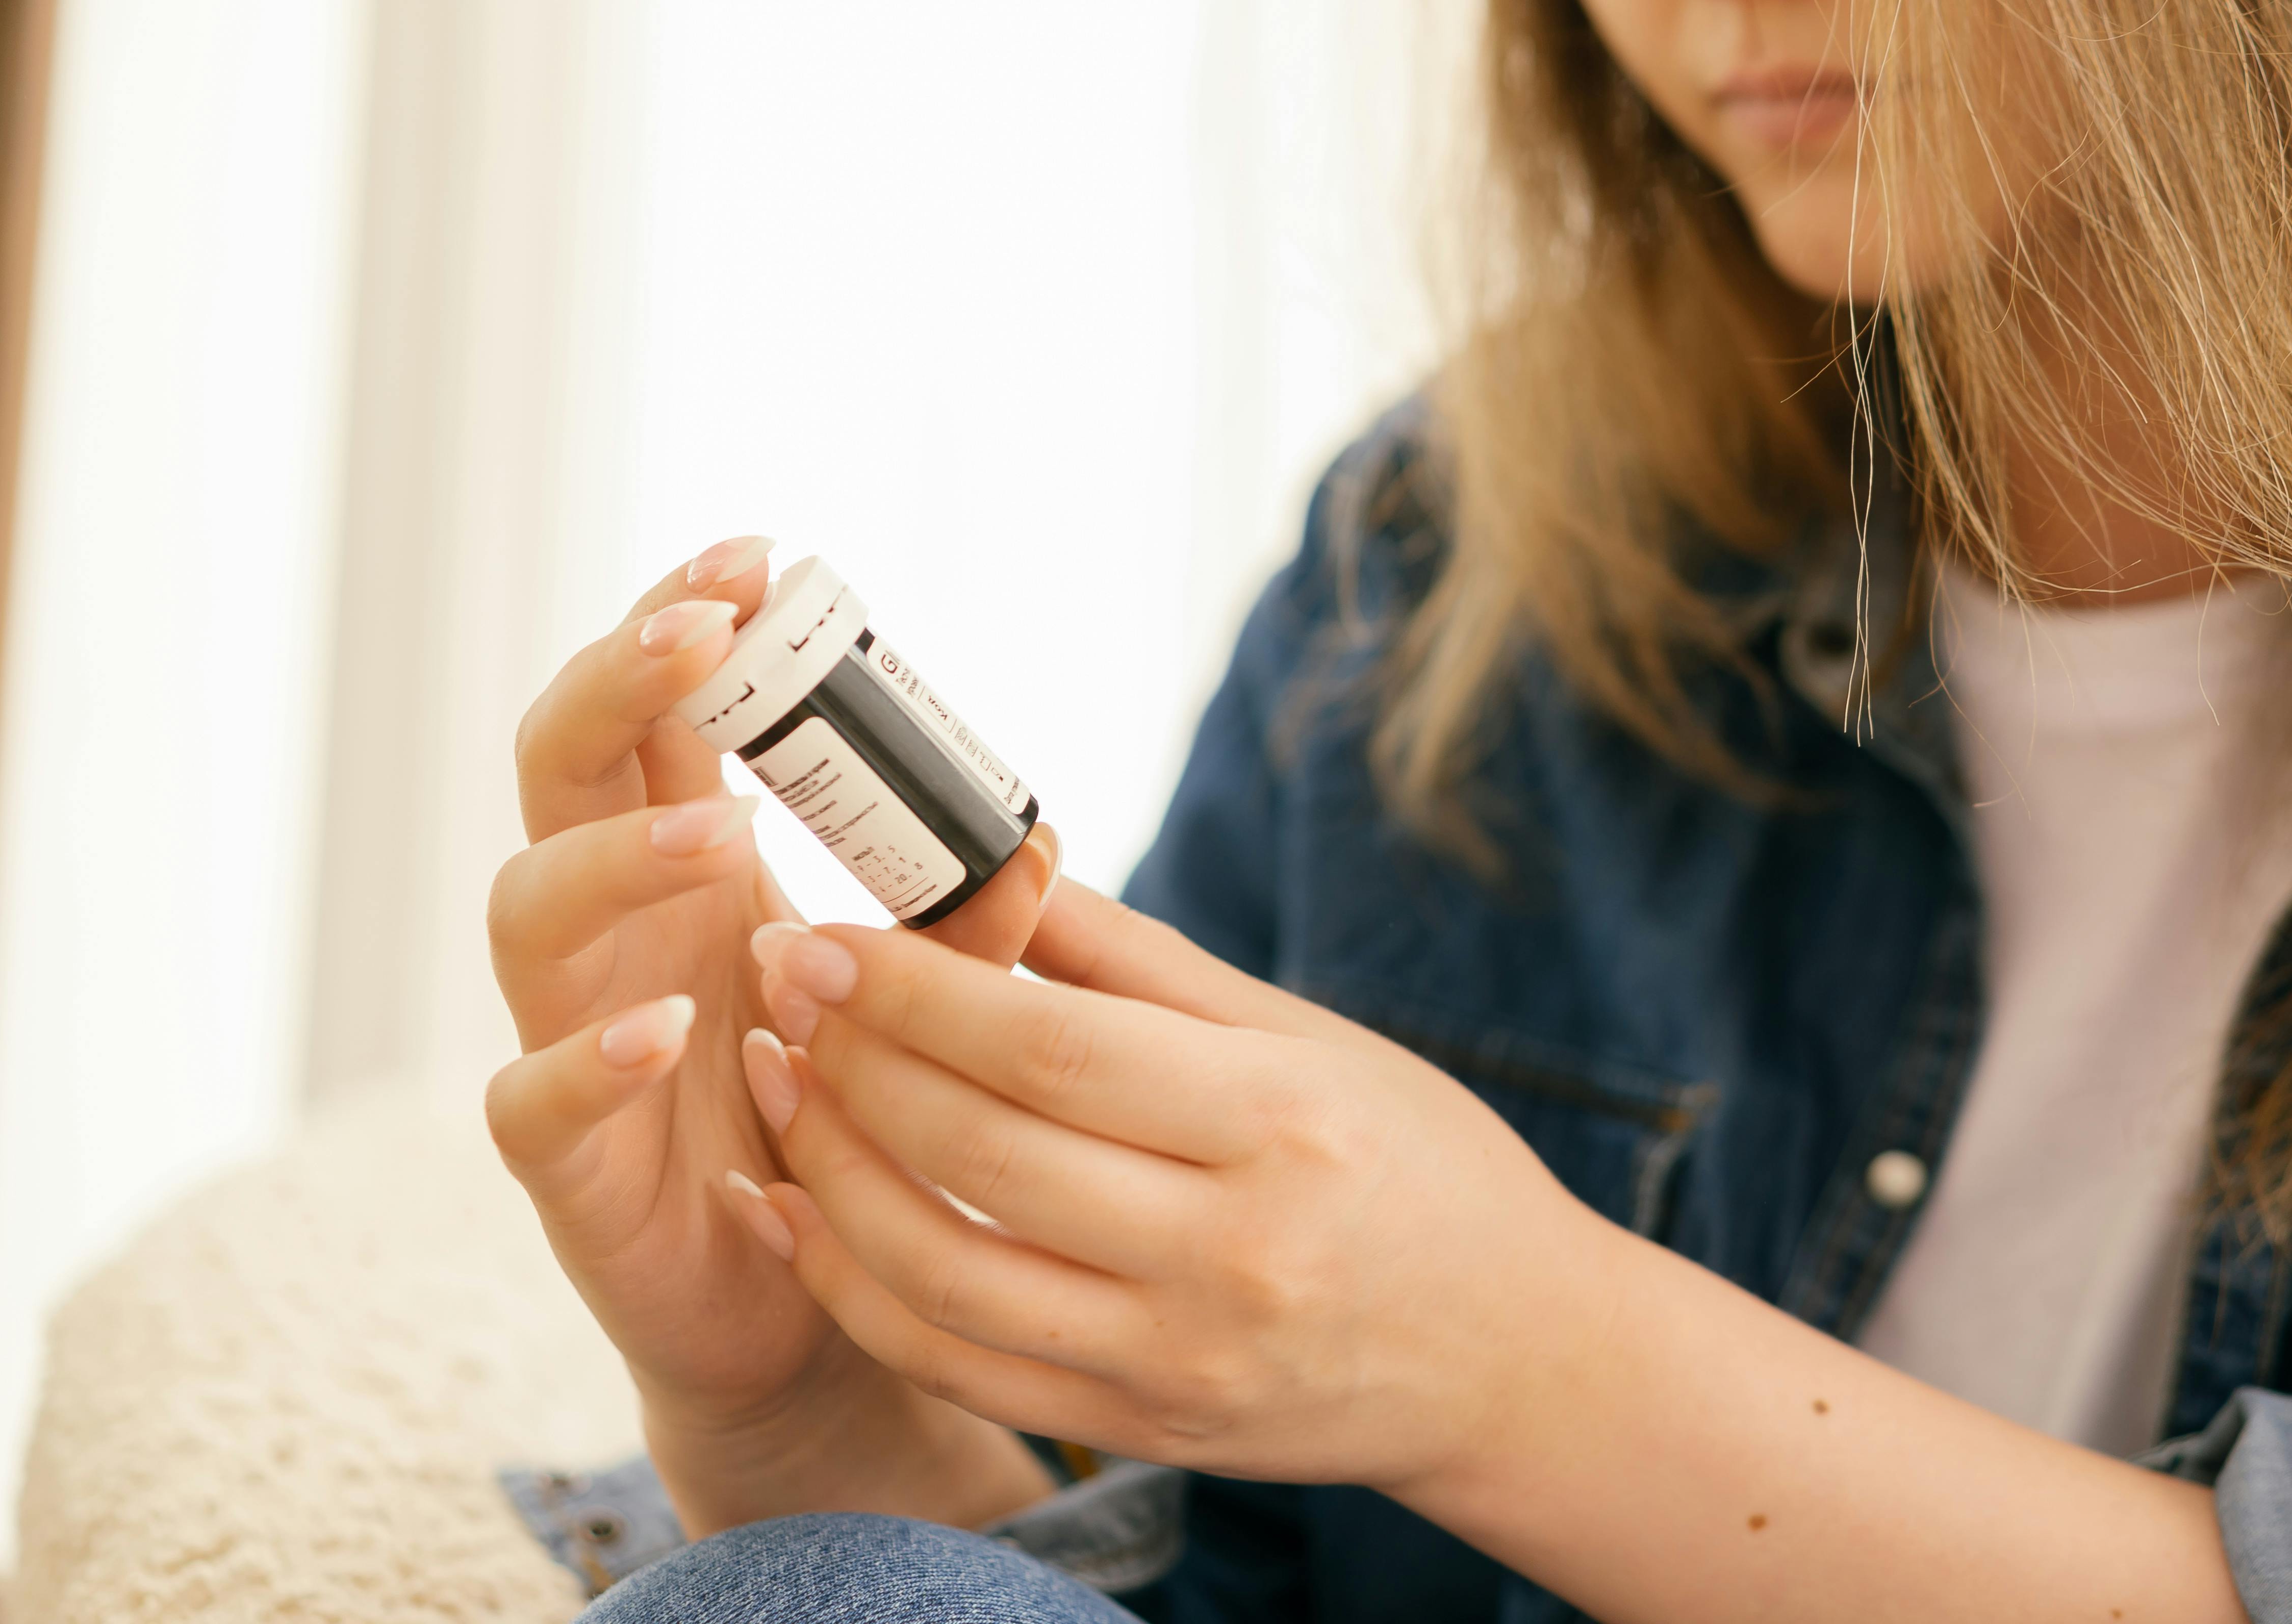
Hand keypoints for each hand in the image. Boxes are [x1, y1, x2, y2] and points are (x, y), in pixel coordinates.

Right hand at [483, 535, 1055, 1531]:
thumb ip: (966, 931)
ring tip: (717, 825)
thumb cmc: (843, 1126)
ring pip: (527, 911)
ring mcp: (567, 1040)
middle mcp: (610, 935)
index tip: (751, 558)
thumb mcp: (921, 1010)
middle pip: (559, 769)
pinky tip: (663, 1027)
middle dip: (618, 682)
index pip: (655, 714)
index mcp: (685, 870)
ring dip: (617, 854)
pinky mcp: (568, 1170)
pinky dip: (586, 1059)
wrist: (801, 1317)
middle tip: (702, 629)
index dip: (679, 626)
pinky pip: (531, 1101)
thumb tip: (1038, 835)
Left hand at [719, 881, 1617, 1495]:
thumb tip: (999, 863)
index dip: (917, 988)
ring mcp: (1180, 1358)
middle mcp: (1230, 1252)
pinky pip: (955, 1364)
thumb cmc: (1420, 1164)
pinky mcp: (1143, 1428)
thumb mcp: (1310, 1037)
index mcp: (1280, 1125)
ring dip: (828, 1168)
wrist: (1515, 1356)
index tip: (828, 928)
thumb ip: (1144, 964)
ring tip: (776, 1079)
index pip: (1053, 1049)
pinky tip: (798, 1209)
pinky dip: (854, 1286)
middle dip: (852, 1056)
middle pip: (984, 1149)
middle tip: (777, 974)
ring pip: (943, 1271)